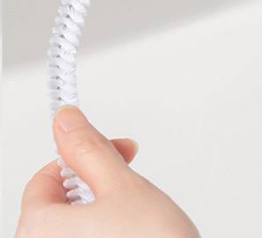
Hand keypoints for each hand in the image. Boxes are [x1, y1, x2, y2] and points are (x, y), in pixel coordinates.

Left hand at [16, 106, 200, 237]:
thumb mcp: (123, 186)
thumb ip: (89, 150)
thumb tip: (66, 121)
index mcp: (37, 232)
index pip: (44, 179)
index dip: (84, 158)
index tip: (117, 152)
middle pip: (56, 207)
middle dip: (94, 187)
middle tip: (129, 184)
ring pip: (73, 230)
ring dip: (101, 214)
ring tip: (137, 217)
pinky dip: (104, 236)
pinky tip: (133, 236)